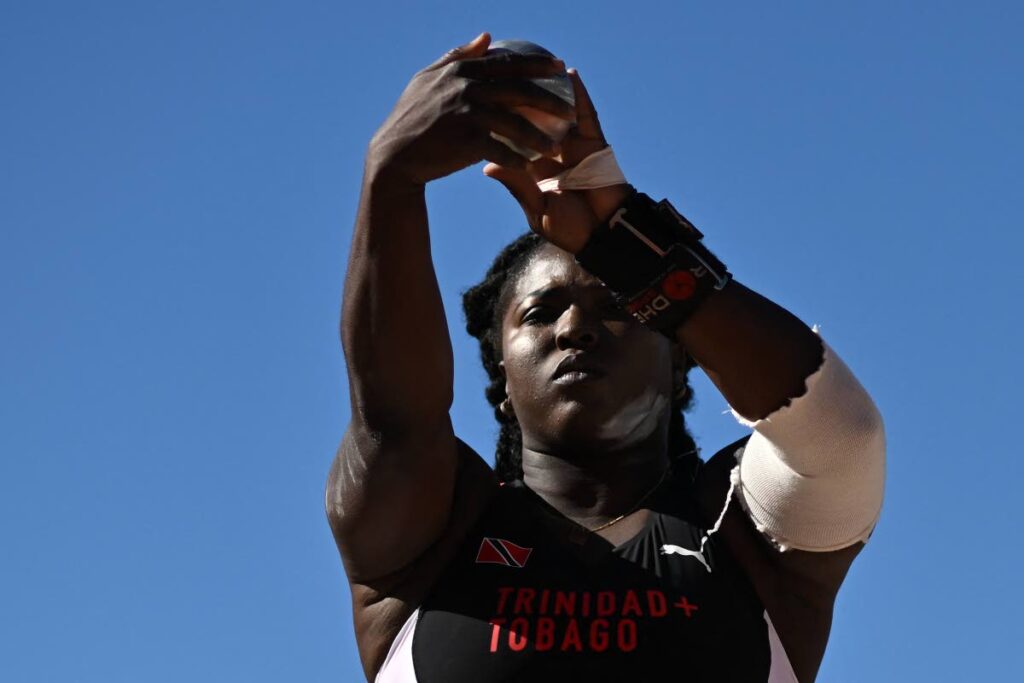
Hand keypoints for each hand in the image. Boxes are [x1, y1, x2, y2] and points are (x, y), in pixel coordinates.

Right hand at [367, 33, 574, 186]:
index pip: (506, 63)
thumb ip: (458, 56)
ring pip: (516, 124)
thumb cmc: (411, 118)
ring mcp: (467, 114)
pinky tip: (531, 167)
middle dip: (550, 99)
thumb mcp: (428, 79)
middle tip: (570, 109)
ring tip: (556, 148)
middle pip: (519, 91)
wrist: (394, 157)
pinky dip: (518, 160)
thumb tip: (486, 36)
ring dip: (540, 137)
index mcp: (460, 71)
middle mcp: (466, 88)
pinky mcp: (467, 141)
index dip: (535, 63)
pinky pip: (502, 151)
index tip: (558, 64)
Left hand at [482, 69, 629, 252]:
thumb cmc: (571, 230)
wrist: (604, 235)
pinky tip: (570, 75)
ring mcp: (574, 145)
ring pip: (558, 111)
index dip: (499, 120)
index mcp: (534, 168)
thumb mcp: (537, 210)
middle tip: (504, 75)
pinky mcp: (594, 143)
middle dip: (519, 98)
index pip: (513, 139)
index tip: (480, 103)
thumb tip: (487, 167)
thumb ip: (517, 185)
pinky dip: (579, 95)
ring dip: (548, 89)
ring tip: (535, 66)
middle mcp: (552, 152)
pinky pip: (587, 114)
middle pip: (533, 118)